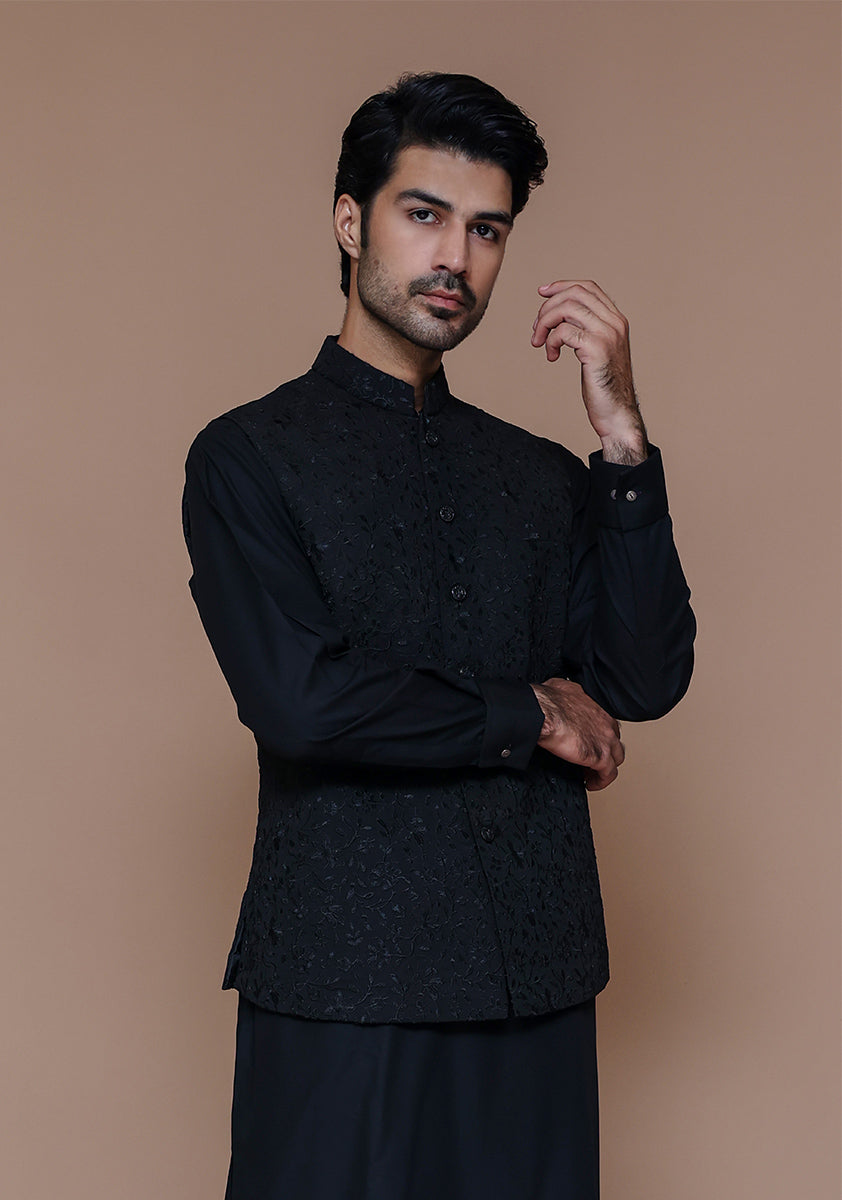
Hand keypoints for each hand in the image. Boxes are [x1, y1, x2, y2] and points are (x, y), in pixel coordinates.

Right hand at [530, 677, 624, 790]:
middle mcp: (606, 724)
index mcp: (597, 708)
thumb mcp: (561, 688)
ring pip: (616, 759)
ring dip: (605, 768)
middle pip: (615, 743)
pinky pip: (608, 775)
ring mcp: (605, 740)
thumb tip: (561, 692)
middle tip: (591, 760)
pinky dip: (601, 781)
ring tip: (591, 775)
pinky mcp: (600, 757)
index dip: (599, 737)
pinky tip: (591, 784)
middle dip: (605, 752)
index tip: (589, 743)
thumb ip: (568, 692)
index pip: (608, 725)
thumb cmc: (548, 701)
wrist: (544, 713)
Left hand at [531, 279, 646, 464]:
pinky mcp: (596, 349)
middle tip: (536, 329)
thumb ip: (584, 331)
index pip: (588, 287)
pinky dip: (551, 342)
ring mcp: (608, 334)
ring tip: (539, 342)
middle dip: (548, 306)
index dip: (562, 286)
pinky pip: (564, 332)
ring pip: (567, 308)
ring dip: (545, 323)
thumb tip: (559, 316)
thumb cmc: (603, 387)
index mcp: (616, 320)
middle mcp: (615, 323)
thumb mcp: (595, 351)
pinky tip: (552, 356)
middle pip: (575, 293)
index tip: (542, 293)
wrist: (617, 413)